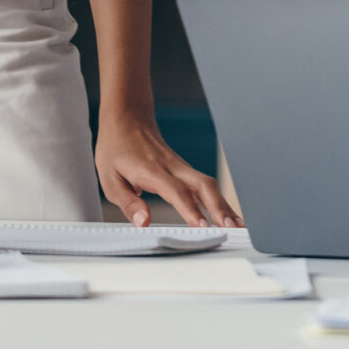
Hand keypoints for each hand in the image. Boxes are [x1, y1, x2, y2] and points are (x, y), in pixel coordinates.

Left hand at [96, 110, 240, 227]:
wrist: (126, 119)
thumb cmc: (116, 148)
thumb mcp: (110, 180)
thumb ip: (128, 204)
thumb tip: (143, 223)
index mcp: (152, 171)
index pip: (177, 192)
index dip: (191, 210)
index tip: (203, 227)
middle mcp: (173, 168)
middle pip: (204, 186)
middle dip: (220, 208)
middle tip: (232, 229)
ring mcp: (182, 168)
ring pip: (210, 185)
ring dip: (225, 206)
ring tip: (238, 227)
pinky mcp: (185, 170)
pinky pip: (206, 185)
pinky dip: (219, 201)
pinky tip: (227, 215)